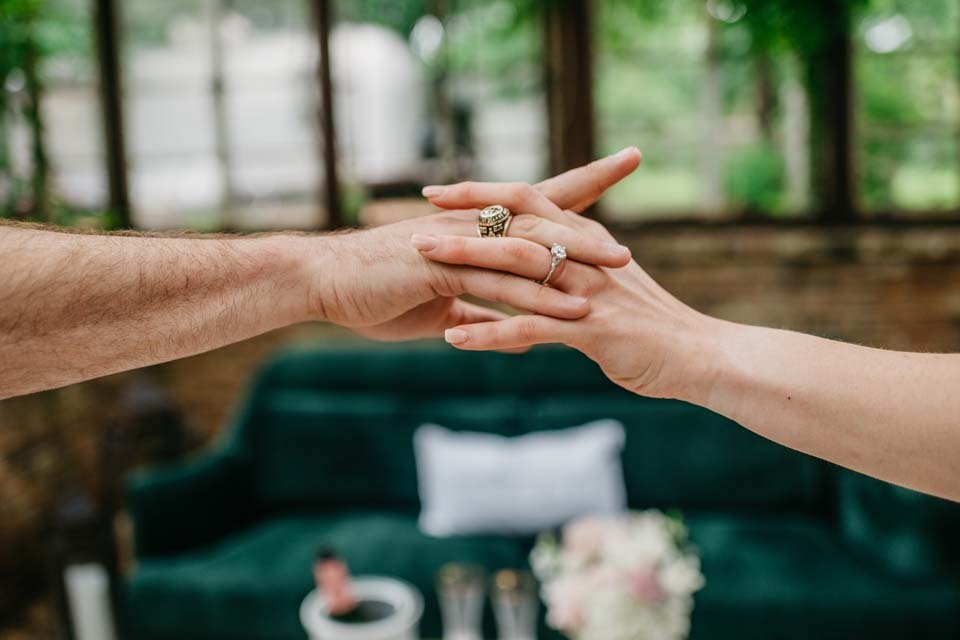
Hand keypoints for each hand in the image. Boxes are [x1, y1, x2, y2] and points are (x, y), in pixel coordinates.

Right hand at [305, 148, 642, 341]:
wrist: (322, 284)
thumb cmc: (375, 293)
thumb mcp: (439, 310)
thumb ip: (480, 315)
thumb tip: (517, 335)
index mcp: (475, 229)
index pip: (539, 200)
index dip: (583, 184)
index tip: (621, 169)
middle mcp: (473, 226)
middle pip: (545, 212)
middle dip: (594, 214)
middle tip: (637, 224)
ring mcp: (459, 243)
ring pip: (531, 245)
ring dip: (578, 257)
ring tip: (623, 268)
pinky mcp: (442, 266)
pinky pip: (500, 282)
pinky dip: (539, 298)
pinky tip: (572, 312)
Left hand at [414, 172, 718, 399]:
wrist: (700, 356)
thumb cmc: (651, 327)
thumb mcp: (607, 288)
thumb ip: (574, 271)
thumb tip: (540, 267)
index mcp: (586, 240)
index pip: (528, 202)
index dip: (481, 194)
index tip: (437, 193)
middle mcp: (586, 255)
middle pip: (516, 223)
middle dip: (462, 220)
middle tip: (414, 223)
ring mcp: (588, 289)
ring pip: (518, 267)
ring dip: (465, 263)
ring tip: (420, 263)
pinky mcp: (592, 328)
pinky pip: (531, 328)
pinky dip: (490, 333)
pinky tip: (453, 341)